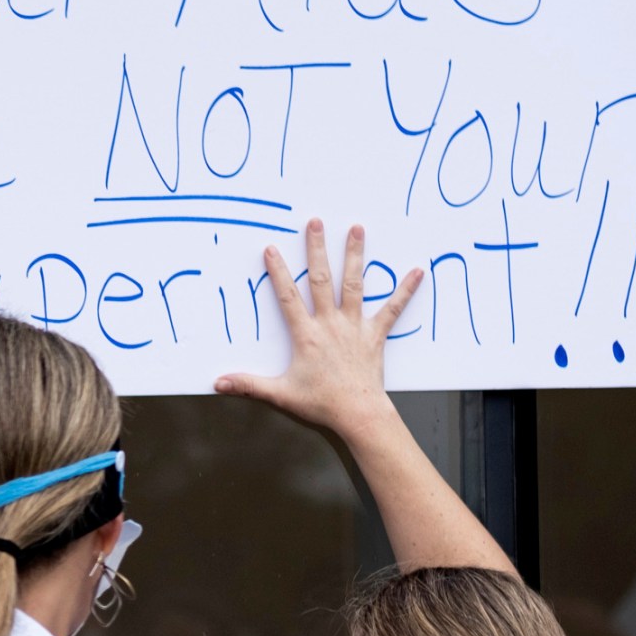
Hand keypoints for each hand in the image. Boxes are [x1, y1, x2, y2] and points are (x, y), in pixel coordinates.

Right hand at [214, 219, 421, 437]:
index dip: (278, 272)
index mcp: (306, 335)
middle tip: (316, 223)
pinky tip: (417, 271)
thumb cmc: (321, 403)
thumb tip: (218, 383)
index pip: (288, 296)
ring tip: (357, 229)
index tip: (272, 249)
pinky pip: (393, 308)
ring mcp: (355, 326)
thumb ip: (248, 385)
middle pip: (322, 279)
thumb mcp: (279, 393)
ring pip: (354, 284)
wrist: (358, 413)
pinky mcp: (375, 334)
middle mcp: (330, 324)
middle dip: (317, 249)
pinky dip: (405, 290)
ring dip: (356, 255)